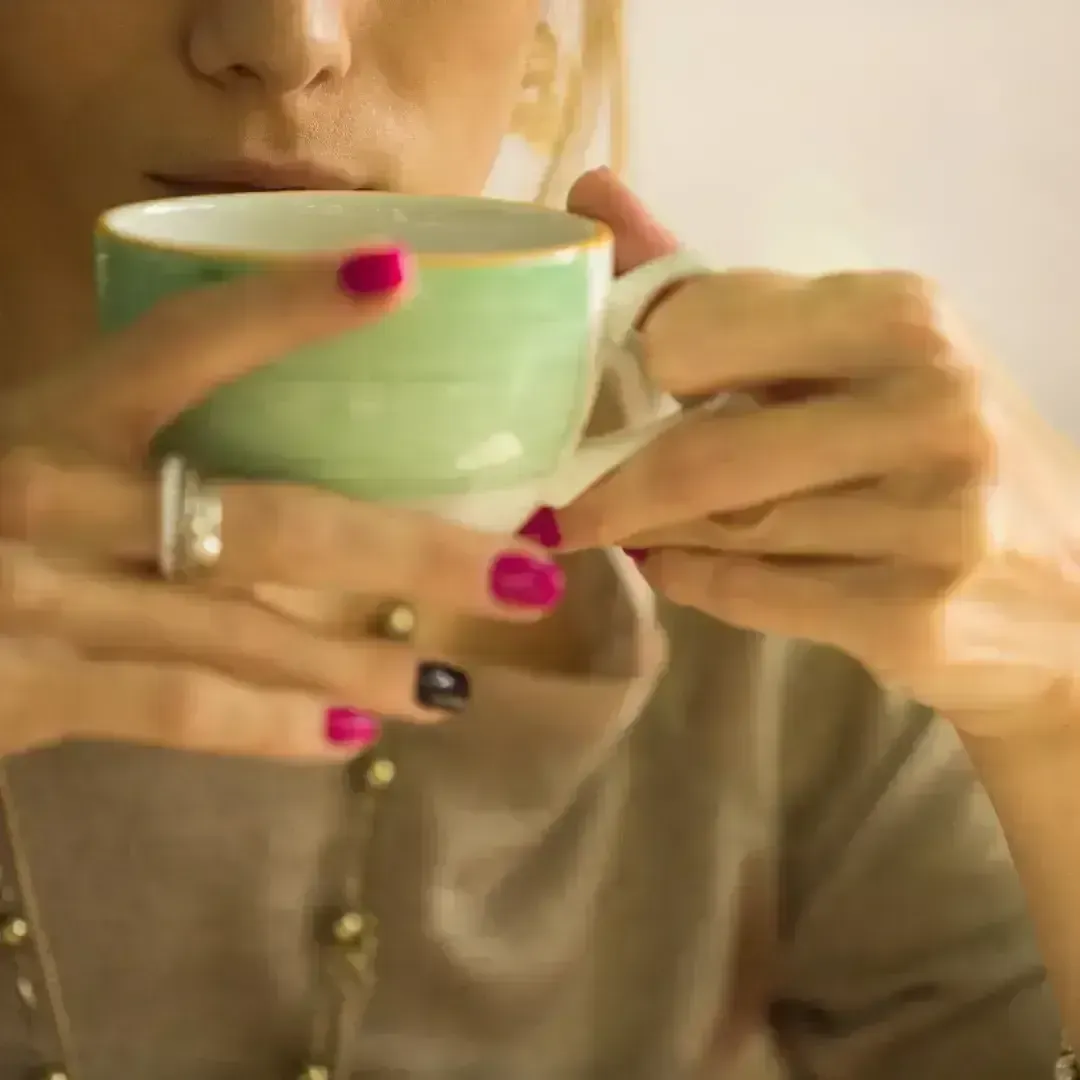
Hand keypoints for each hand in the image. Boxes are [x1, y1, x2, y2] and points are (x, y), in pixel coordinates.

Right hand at [0, 250, 562, 759]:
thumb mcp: (39, 440)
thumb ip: (138, 435)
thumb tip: (286, 440)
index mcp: (56, 413)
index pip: (186, 341)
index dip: (288, 306)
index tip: (397, 275)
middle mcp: (53, 497)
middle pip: (273, 523)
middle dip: (415, 552)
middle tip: (529, 571)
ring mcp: (40, 601)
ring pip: (241, 635)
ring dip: (362, 662)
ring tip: (456, 684)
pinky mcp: (25, 694)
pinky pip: (173, 713)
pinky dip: (265, 731)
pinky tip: (349, 738)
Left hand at [557, 170, 1079, 737]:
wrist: (1068, 586)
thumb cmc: (943, 446)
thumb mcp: (859, 347)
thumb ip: (719, 286)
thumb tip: (589, 194)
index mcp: (904, 319)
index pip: (706, 328)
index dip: (636, 364)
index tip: (603, 389)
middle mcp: (929, 410)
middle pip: (701, 455)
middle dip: (613, 482)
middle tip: (566, 493)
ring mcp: (929, 523)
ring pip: (720, 532)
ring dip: (650, 532)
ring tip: (623, 522)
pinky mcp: (909, 618)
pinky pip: (745, 596)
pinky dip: (686, 580)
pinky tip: (671, 564)